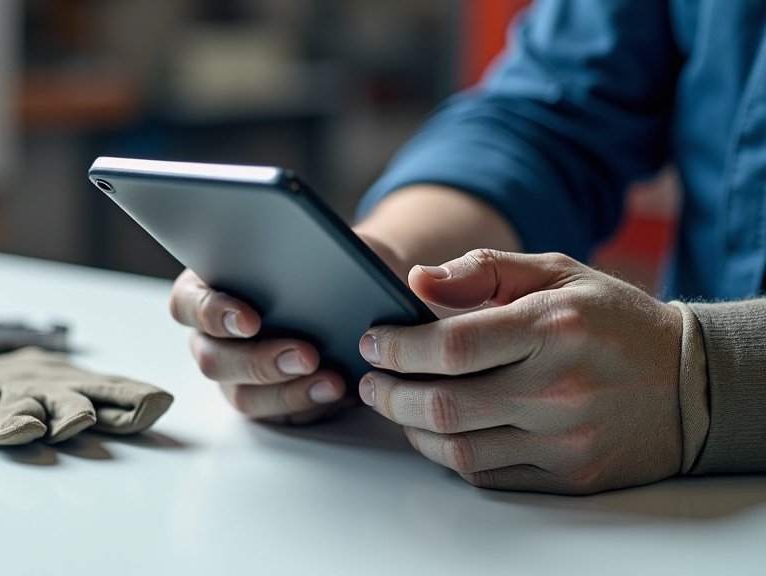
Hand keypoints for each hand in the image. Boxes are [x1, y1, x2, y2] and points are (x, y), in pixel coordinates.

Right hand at [169, 269, 346, 422]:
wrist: (341, 290)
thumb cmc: (311, 262)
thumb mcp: (306, 250)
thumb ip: (300, 254)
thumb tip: (322, 260)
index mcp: (204, 291)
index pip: (188, 304)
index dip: (213, 314)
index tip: (250, 321)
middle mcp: (208, 337)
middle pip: (213, 360)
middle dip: (260, 361)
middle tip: (305, 355)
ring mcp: (231, 373)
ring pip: (241, 395)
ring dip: (287, 391)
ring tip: (331, 382)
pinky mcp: (260, 399)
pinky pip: (274, 414)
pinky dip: (307, 404)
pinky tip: (336, 392)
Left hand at [358, 250, 682, 493]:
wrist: (689, 381)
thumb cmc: (612, 320)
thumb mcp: (556, 271)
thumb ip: (483, 269)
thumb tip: (417, 280)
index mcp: (552, 327)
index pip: (451, 347)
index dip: (397, 348)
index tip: (373, 342)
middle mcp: (559, 389)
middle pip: (444, 406)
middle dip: (389, 395)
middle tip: (370, 382)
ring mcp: (565, 440)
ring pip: (459, 449)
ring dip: (411, 429)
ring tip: (396, 406)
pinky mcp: (569, 475)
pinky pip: (488, 475)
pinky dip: (451, 455)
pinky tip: (438, 432)